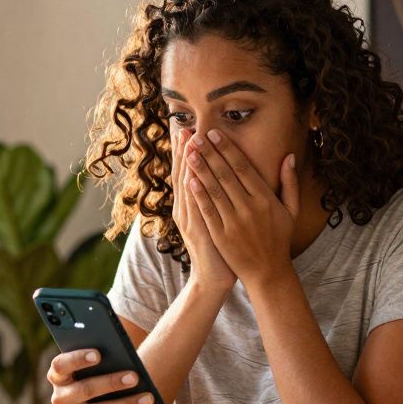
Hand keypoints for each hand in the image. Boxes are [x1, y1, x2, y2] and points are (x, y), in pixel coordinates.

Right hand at [48, 349, 154, 403]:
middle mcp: (60, 399)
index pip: (61, 365)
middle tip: (135, 377)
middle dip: (111, 383)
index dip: (78, 359)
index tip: (98, 353)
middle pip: (85, 390)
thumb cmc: (95, 373)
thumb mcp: (92, 364)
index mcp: (58, 375)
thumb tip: (123, 354)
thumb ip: (100, 356)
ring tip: (149, 398)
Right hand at [172, 129, 235, 292]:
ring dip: (187, 165)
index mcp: (191, 204)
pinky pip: (194, 208)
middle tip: (184, 126)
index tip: (188, 128)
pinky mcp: (197, 232)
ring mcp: (189, 220)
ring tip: (187, 143)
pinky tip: (191, 177)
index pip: (187, 171)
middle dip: (183, 150)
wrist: (213, 277)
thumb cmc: (220, 246)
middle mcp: (185, 209)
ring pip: (186, 187)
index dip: (187, 150)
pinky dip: (192, 193)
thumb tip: (217, 174)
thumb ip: (215, 196)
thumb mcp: (214, 218)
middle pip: (182, 174)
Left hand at [185, 129, 298, 288]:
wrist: (268, 272)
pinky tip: (189, 179)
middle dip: (210, 153)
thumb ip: (290, 183)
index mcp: (266, 199)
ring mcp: (234, 222)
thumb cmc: (279, 238)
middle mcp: (249, 208)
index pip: (243, 168)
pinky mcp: (221, 236)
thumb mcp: (291, 210)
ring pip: (214, 190)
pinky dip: (198, 195)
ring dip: (200, 169)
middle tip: (196, 135)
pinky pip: (208, 211)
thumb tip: (289, 156)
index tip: (214, 134)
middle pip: (226, 175)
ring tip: (189, 151)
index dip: (227, 150)